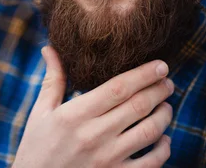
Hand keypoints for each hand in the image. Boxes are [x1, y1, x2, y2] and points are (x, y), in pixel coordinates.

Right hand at [13, 46, 173, 167]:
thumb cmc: (37, 148)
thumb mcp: (41, 113)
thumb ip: (53, 80)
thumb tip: (50, 48)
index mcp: (75, 115)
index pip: (118, 88)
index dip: (144, 74)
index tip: (161, 65)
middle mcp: (93, 136)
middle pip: (138, 106)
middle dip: (159, 90)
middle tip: (168, 81)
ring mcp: (106, 160)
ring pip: (149, 132)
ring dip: (164, 116)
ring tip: (166, 106)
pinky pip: (151, 163)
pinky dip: (163, 149)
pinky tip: (164, 139)